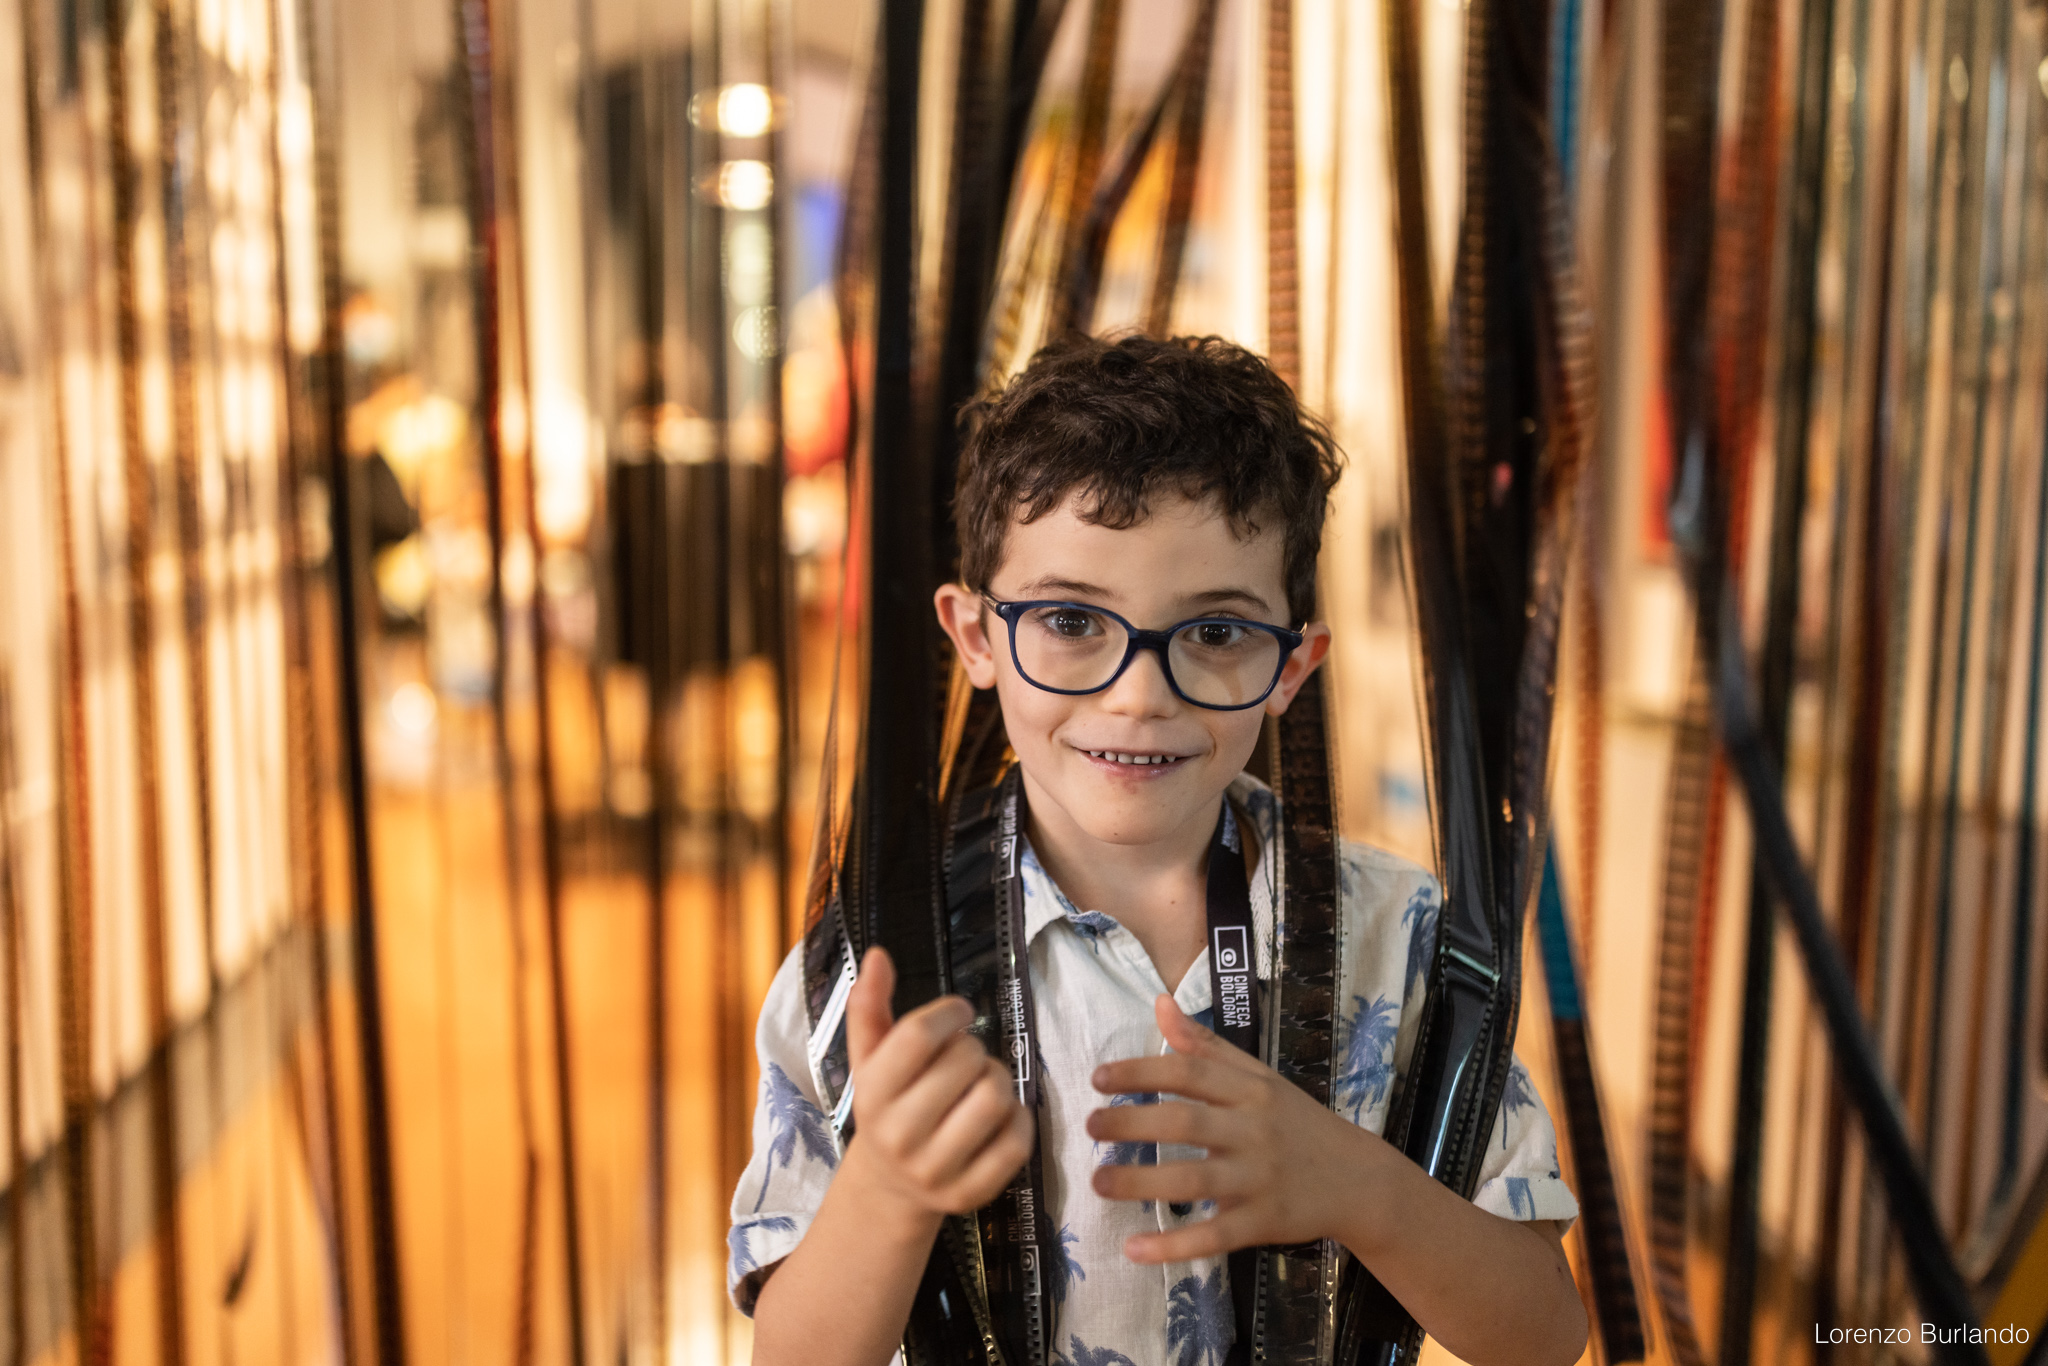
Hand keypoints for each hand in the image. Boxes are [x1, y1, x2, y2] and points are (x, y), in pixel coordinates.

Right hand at [843, 947, 1035, 1216]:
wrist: (889, 1187)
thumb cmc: (887, 1107)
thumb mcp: (869, 1060)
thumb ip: (869, 1007)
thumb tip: (877, 955)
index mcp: (870, 1096)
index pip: (917, 1037)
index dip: (948, 1012)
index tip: (959, 1011)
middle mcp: (899, 1136)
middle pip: (964, 1062)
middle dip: (974, 1046)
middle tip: (967, 1054)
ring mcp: (936, 1170)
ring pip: (995, 1098)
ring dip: (999, 1077)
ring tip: (982, 1081)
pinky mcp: (971, 1193)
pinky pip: (1018, 1142)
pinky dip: (1019, 1118)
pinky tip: (999, 1116)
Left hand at [1087, 993, 1381, 1262]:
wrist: (1359, 1180)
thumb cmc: (1297, 1122)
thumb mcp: (1259, 1077)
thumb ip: (1207, 1046)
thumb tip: (1160, 1003)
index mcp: (1249, 1090)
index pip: (1189, 1072)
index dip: (1140, 1072)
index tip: (1098, 1079)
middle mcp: (1253, 1130)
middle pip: (1185, 1122)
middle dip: (1132, 1123)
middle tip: (1089, 1127)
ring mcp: (1258, 1178)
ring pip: (1194, 1180)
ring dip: (1141, 1182)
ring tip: (1098, 1183)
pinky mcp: (1263, 1222)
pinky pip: (1213, 1235)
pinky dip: (1173, 1245)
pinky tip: (1133, 1248)